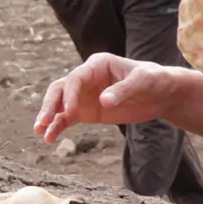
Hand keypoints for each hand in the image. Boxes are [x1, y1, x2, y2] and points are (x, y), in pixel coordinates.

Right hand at [35, 54, 181, 143]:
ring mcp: (84, 95)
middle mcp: (86, 78)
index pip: (76, 78)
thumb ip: (124, 90)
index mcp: (98, 64)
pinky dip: (58, 127)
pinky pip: (67, 118)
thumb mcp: (143, 82)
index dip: (70, 95)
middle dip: (51, 105)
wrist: (162, 94)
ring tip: (40, 132)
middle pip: (60, 89)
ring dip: (49, 117)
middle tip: (43, 122)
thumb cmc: (154, 80)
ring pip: (59, 104)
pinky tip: (49, 138)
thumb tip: (103, 102)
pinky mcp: (88, 110)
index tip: (71, 112)